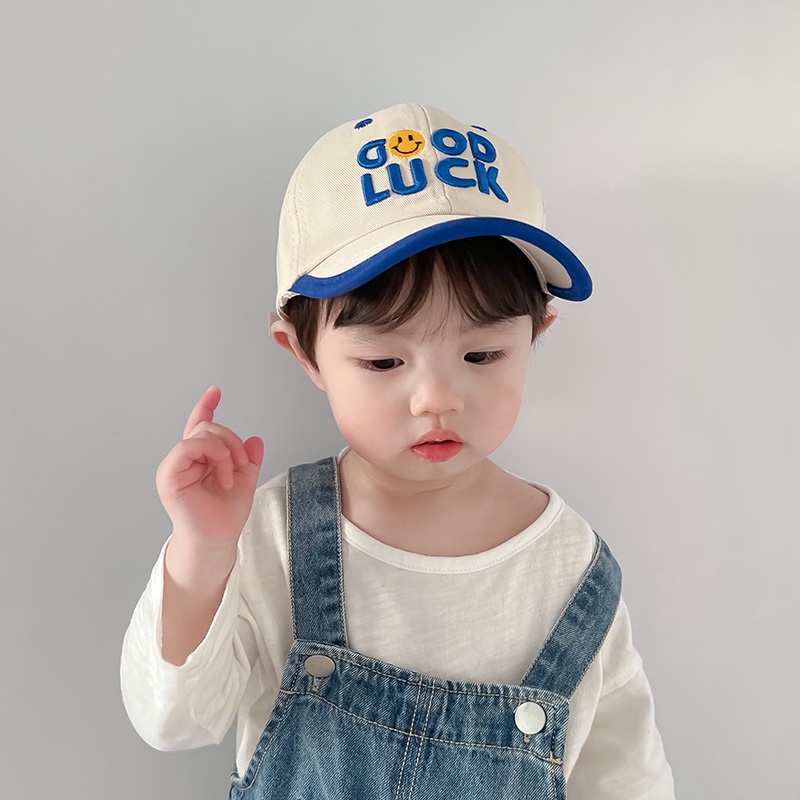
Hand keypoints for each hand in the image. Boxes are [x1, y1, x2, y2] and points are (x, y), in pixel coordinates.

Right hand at [156, 386, 263, 546]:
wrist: (217, 540)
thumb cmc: (225, 515)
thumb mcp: (245, 480)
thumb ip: (247, 459)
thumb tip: (255, 439)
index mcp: (199, 459)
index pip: (199, 426)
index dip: (205, 407)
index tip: (215, 391)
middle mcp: (184, 460)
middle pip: (208, 428)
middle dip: (231, 441)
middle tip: (241, 465)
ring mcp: (174, 466)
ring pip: (201, 434)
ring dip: (225, 450)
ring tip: (231, 475)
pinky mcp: (170, 474)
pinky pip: (188, 446)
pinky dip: (212, 454)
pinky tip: (223, 473)